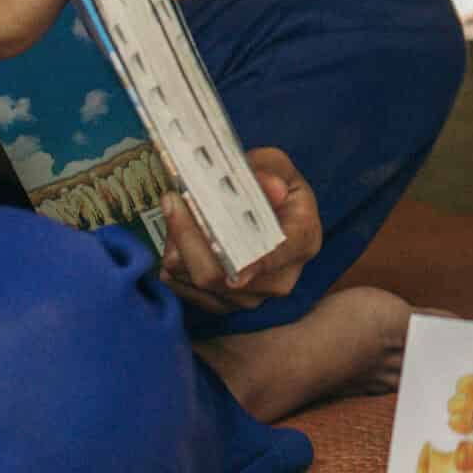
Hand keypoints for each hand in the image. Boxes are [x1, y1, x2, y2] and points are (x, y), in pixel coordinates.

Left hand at [160, 145, 321, 313]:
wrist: (274, 219)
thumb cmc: (276, 191)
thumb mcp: (279, 167)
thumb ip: (270, 169)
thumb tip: (270, 187)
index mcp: (301, 241)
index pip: (276, 257)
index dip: (254, 266)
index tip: (234, 272)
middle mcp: (278, 279)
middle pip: (222, 274)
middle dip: (188, 236)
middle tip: (171, 201)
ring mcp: (250, 298)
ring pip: (197, 281)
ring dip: (177, 245)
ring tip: (174, 212)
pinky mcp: (223, 306)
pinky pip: (184, 289)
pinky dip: (175, 262)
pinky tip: (177, 237)